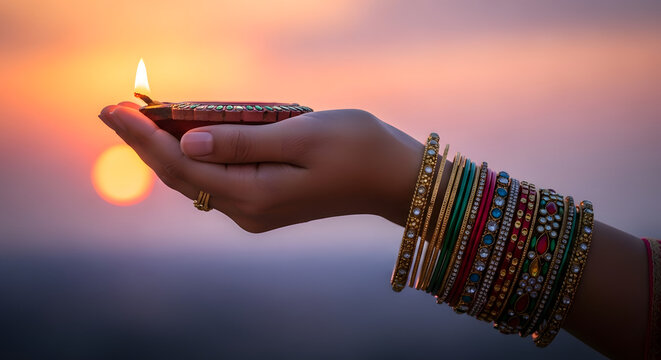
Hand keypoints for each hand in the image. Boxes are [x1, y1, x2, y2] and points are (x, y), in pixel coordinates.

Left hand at [98, 103, 423, 231]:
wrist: (392, 178)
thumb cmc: (356, 148)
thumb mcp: (300, 136)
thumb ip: (242, 142)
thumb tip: (186, 143)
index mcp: (255, 194)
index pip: (182, 164)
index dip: (143, 136)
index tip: (112, 110)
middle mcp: (248, 209)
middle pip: (181, 175)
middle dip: (145, 142)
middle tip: (112, 110)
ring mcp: (255, 210)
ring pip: (196, 178)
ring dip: (167, 149)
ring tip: (138, 118)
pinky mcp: (264, 202)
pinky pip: (217, 178)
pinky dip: (195, 156)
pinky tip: (182, 136)